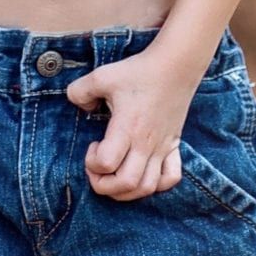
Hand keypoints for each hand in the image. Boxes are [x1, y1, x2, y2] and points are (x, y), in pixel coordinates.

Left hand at [65, 47, 199, 200]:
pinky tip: (143, 172)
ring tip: (117, 173)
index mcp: (127, 129)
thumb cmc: (139, 71)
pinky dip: (157, 184)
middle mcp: (145, 144)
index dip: (92, 162)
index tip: (93, 145)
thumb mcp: (101, 76)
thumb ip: (79, 91)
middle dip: (104, 185)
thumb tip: (79, 107)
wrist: (176, 65)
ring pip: (147, 188)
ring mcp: (162, 148)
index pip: (106, 164)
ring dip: (127, 190)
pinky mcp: (174, 146)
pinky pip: (171, 178)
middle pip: (126, 185)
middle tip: (98, 167)